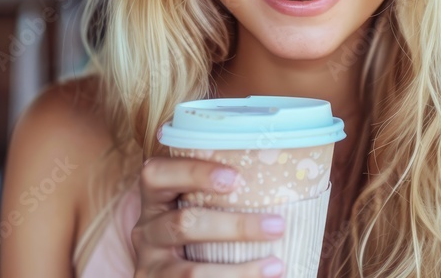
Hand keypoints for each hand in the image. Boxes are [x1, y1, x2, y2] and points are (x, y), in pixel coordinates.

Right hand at [132, 157, 286, 276]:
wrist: (170, 271)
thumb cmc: (197, 226)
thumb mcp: (192, 205)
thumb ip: (221, 192)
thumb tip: (294, 176)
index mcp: (155, 198)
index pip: (157, 174)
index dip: (193, 172)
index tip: (235, 177)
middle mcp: (146, 231)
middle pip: (183, 224)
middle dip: (234, 227)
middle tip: (277, 225)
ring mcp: (151, 266)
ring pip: (190, 272)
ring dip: (238, 272)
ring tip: (276, 266)